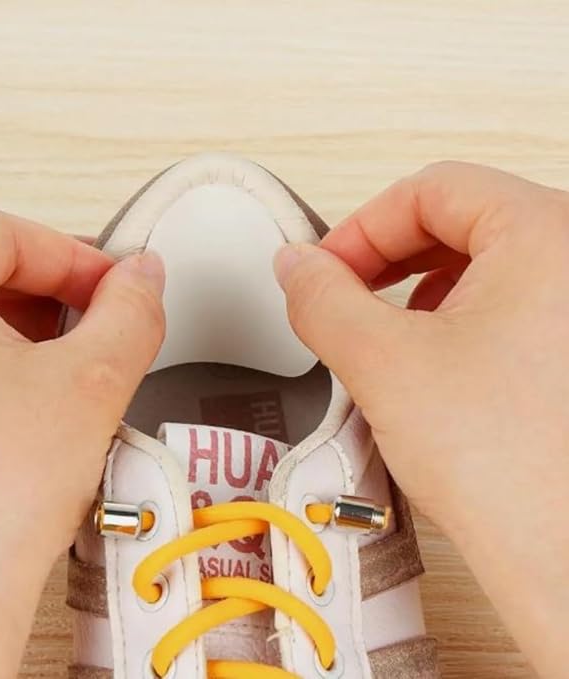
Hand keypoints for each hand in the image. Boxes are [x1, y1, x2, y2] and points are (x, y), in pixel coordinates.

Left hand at [0, 210, 164, 677]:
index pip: (0, 232)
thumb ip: (132, 313)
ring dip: (23, 330)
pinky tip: (24, 401)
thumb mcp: (91, 384)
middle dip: (51, 296)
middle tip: (96, 326)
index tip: (113, 284)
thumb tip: (143, 279)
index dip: (72, 256)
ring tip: (66, 372)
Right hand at [274, 162, 568, 678]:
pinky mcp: (568, 352)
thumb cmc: (513, 471)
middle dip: (386, 261)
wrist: (566, 563)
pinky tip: (433, 368)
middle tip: (346, 297)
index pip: (434, 188)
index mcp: (547, 235)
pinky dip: (454, 323)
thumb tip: (295, 267)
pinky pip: (507, 308)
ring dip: (418, 294)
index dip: (363, 226)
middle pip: (459, 221)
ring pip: (481, 266)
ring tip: (390, 341)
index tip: (326, 269)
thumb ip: (322, 299)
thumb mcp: (382, 363)